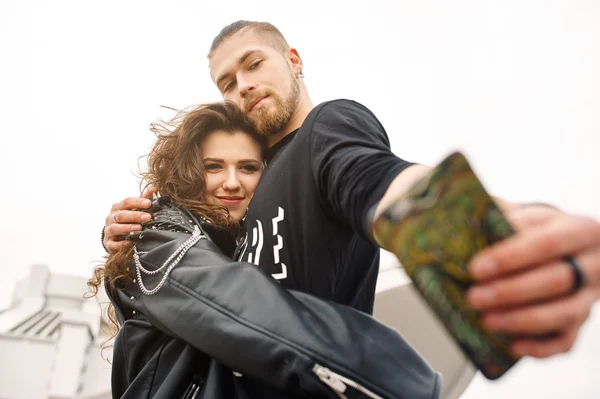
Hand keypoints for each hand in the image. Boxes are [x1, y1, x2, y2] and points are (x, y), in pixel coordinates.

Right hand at [103, 187, 157, 251]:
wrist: (114, 235)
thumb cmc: (126, 219)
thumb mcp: (134, 209)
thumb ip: (143, 199)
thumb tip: (154, 189)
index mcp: (117, 207)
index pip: (126, 202)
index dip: (137, 202)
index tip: (149, 203)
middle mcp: (111, 218)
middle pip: (121, 215)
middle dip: (135, 215)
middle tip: (148, 217)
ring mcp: (108, 230)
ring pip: (115, 228)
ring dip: (127, 228)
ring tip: (139, 228)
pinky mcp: (108, 243)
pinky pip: (113, 244)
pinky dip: (121, 244)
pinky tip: (130, 242)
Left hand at [466, 205, 599, 357]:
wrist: (561, 244)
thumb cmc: (533, 229)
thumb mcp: (521, 213)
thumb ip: (497, 216)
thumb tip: (457, 224)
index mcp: (577, 230)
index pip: (546, 243)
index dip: (511, 257)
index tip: (476, 268)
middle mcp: (592, 264)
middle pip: (556, 280)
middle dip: (511, 292)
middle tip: (473, 298)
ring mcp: (590, 295)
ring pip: (564, 313)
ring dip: (522, 320)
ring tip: (486, 321)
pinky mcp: (581, 320)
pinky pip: (566, 340)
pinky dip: (540, 346)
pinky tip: (512, 345)